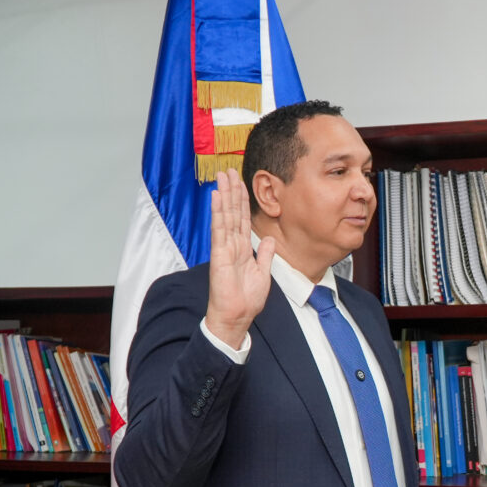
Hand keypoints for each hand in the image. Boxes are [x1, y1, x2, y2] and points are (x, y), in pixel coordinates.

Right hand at [205, 168, 275, 348]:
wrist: (237, 316)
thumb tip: (270, 240)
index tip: (241, 183)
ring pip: (225, 216)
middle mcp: (231, 245)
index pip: (241, 219)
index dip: (241, 201)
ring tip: (222, 176)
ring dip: (224, 195)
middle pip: (232, 212)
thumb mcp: (263, 273)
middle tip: (228, 170)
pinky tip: (217, 197)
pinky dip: (218, 212)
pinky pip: (219, 229)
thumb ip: (265, 255)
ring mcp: (224, 248)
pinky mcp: (219, 254)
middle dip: (231, 191)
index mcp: (242, 249)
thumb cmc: (247, 299)